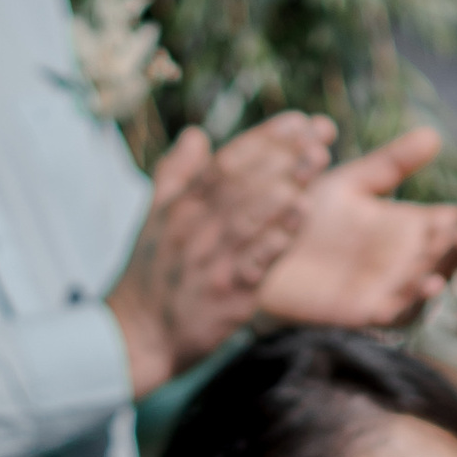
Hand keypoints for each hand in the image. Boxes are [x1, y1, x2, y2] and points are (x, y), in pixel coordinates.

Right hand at [108, 113, 333, 392]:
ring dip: (286, 185)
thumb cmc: (149, 277)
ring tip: (318, 162)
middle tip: (321, 134)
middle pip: (244, 181)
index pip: (226, 161)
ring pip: (250, 215)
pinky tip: (302, 216)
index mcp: (181, 206)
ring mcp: (210, 261)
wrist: (135, 336)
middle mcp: (194, 227)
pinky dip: (277, 236)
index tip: (298, 120)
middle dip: (284, 154)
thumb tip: (196, 135)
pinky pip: (254, 261)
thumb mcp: (153, 219)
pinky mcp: (224, 295)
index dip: (264, 138)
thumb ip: (176, 174)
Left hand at [254, 124, 456, 331]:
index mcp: (410, 227)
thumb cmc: (303, 214)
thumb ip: (391, 165)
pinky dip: (415, 298)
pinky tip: (430, 280)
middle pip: (455, 249)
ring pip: (435, 279)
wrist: (258, 245)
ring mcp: (389, 288)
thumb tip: (433, 137)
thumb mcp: (352, 182)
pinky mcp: (364, 312)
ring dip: (453, 260)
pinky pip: (398, 310)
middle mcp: (407, 260)